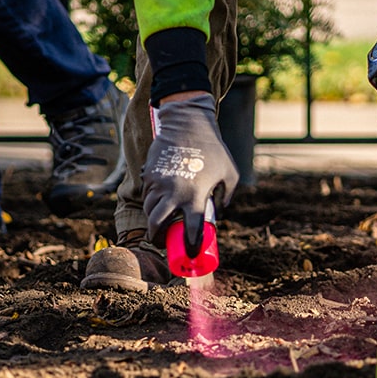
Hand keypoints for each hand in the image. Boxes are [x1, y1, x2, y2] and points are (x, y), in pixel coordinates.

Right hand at [141, 93, 237, 248]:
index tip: (190, 253)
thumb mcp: (230, 173)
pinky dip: (150, 202)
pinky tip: (158, 203)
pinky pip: (146, 194)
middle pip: (156, 224)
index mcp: (195, 196)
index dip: (190, 245)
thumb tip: (219, 211)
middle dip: (157, 237)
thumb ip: (226, 195)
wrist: (188, 124)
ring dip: (152, 219)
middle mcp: (173, 192)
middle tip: (162, 241)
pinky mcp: (149, 174)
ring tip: (159, 223)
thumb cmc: (213, 148)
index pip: (190, 230)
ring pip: (148, 209)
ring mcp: (158, 183)